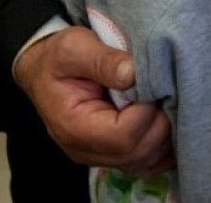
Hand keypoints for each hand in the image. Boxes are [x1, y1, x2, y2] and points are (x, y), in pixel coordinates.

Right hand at [13, 27, 173, 175]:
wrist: (43, 70)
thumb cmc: (58, 58)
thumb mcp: (74, 47)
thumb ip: (103, 60)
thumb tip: (133, 74)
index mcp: (73, 127)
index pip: (123, 136)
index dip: (147, 112)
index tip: (154, 84)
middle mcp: (85, 150)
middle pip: (138, 153)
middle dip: (161, 123)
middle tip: (167, 91)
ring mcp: (99, 156)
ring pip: (146, 161)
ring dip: (165, 134)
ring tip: (166, 101)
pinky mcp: (112, 154)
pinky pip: (146, 162)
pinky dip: (163, 145)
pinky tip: (165, 118)